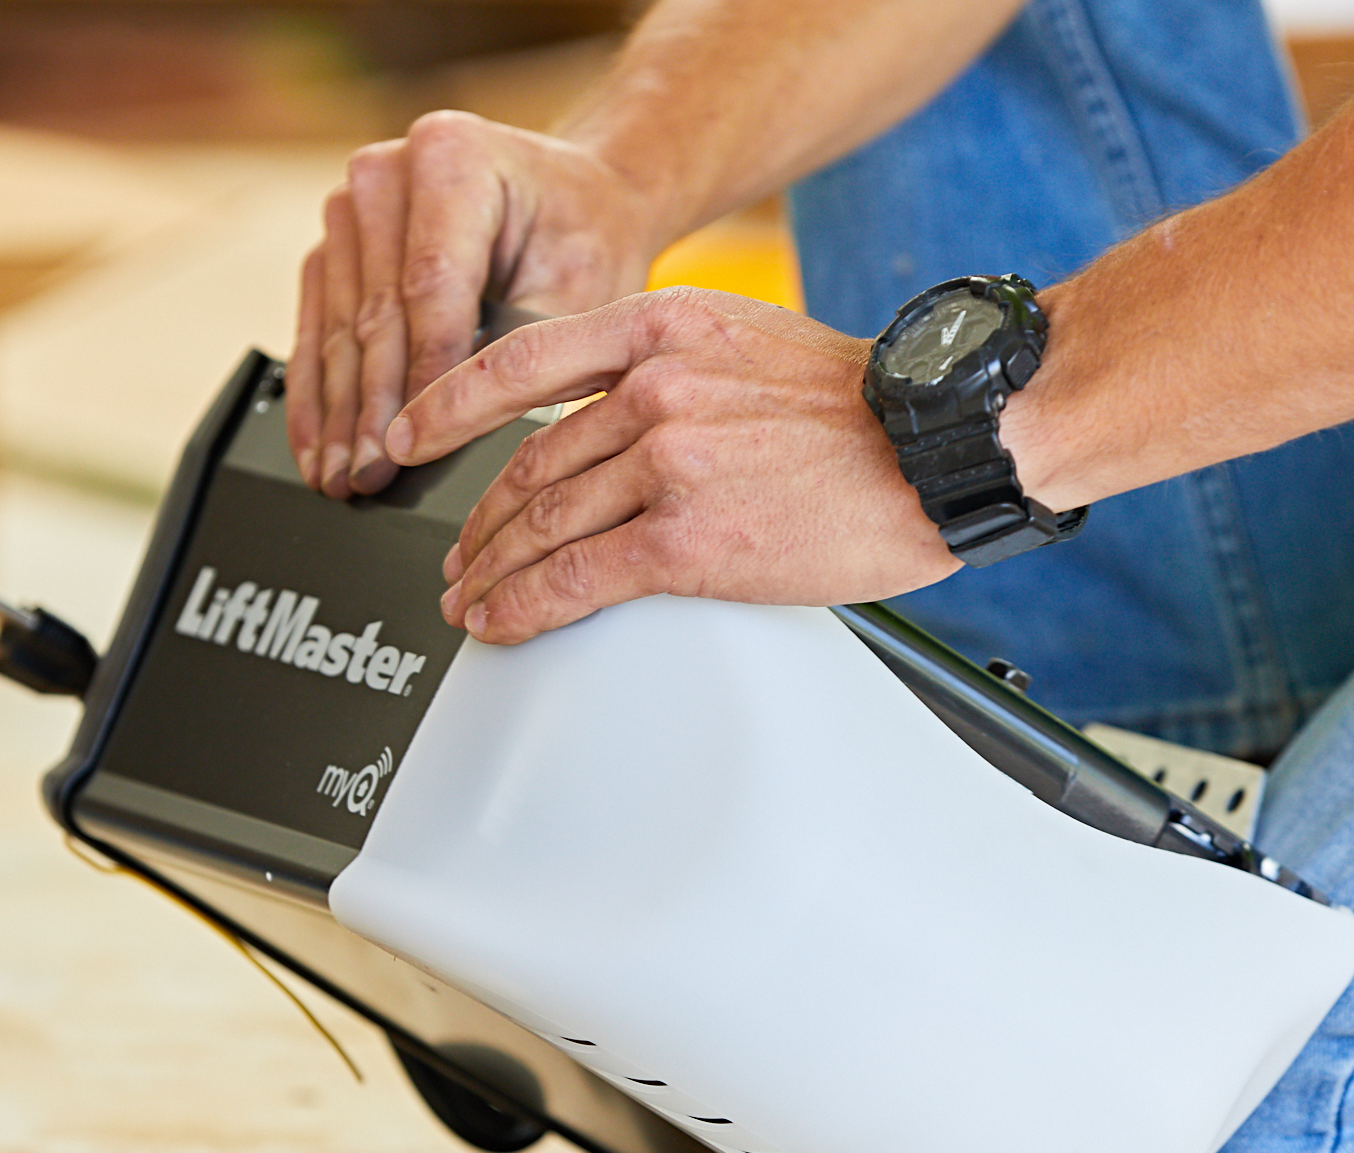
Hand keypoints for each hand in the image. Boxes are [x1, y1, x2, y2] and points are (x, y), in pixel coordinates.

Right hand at [285, 111, 660, 500]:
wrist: (576, 202)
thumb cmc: (583, 238)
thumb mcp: (579, 291)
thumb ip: (524, 352)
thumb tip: (468, 428)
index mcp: (453, 156)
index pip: (429, 285)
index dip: (417, 375)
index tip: (409, 444)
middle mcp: (389, 170)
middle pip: (375, 310)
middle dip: (369, 409)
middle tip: (365, 478)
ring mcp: (352, 204)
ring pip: (338, 327)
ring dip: (334, 412)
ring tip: (336, 477)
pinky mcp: (335, 243)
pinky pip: (318, 325)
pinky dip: (315, 391)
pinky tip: (315, 444)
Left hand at [384, 287, 962, 643]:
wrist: (943, 442)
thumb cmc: (865, 407)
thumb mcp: (750, 344)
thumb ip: (671, 373)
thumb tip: (611, 422)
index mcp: (662, 329)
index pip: (522, 361)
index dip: (450, 405)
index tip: (411, 433)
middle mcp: (653, 388)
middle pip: (529, 462)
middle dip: (480, 520)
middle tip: (458, 555)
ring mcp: (667, 462)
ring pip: (542, 524)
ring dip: (492, 571)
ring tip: (470, 599)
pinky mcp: (688, 539)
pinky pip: (576, 579)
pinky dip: (524, 605)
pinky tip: (502, 621)